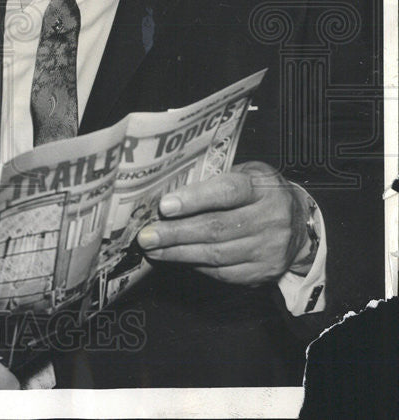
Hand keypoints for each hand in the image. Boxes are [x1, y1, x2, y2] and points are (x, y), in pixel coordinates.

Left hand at [136, 161, 310, 284]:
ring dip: (179, 253)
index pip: (227, 191)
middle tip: (147, 236)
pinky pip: (224, 272)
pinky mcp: (266, 272)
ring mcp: (270, 249)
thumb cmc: (259, 192)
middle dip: (175, 233)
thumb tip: (167, 195)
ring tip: (153, 249)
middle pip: (217, 228)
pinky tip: (177, 259)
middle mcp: (271, 219)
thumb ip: (213, 181)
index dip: (194, 199)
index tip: (164, 206)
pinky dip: (197, 265)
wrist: (299, 222)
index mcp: (263, 187)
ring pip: (217, 254)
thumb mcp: (244, 174)